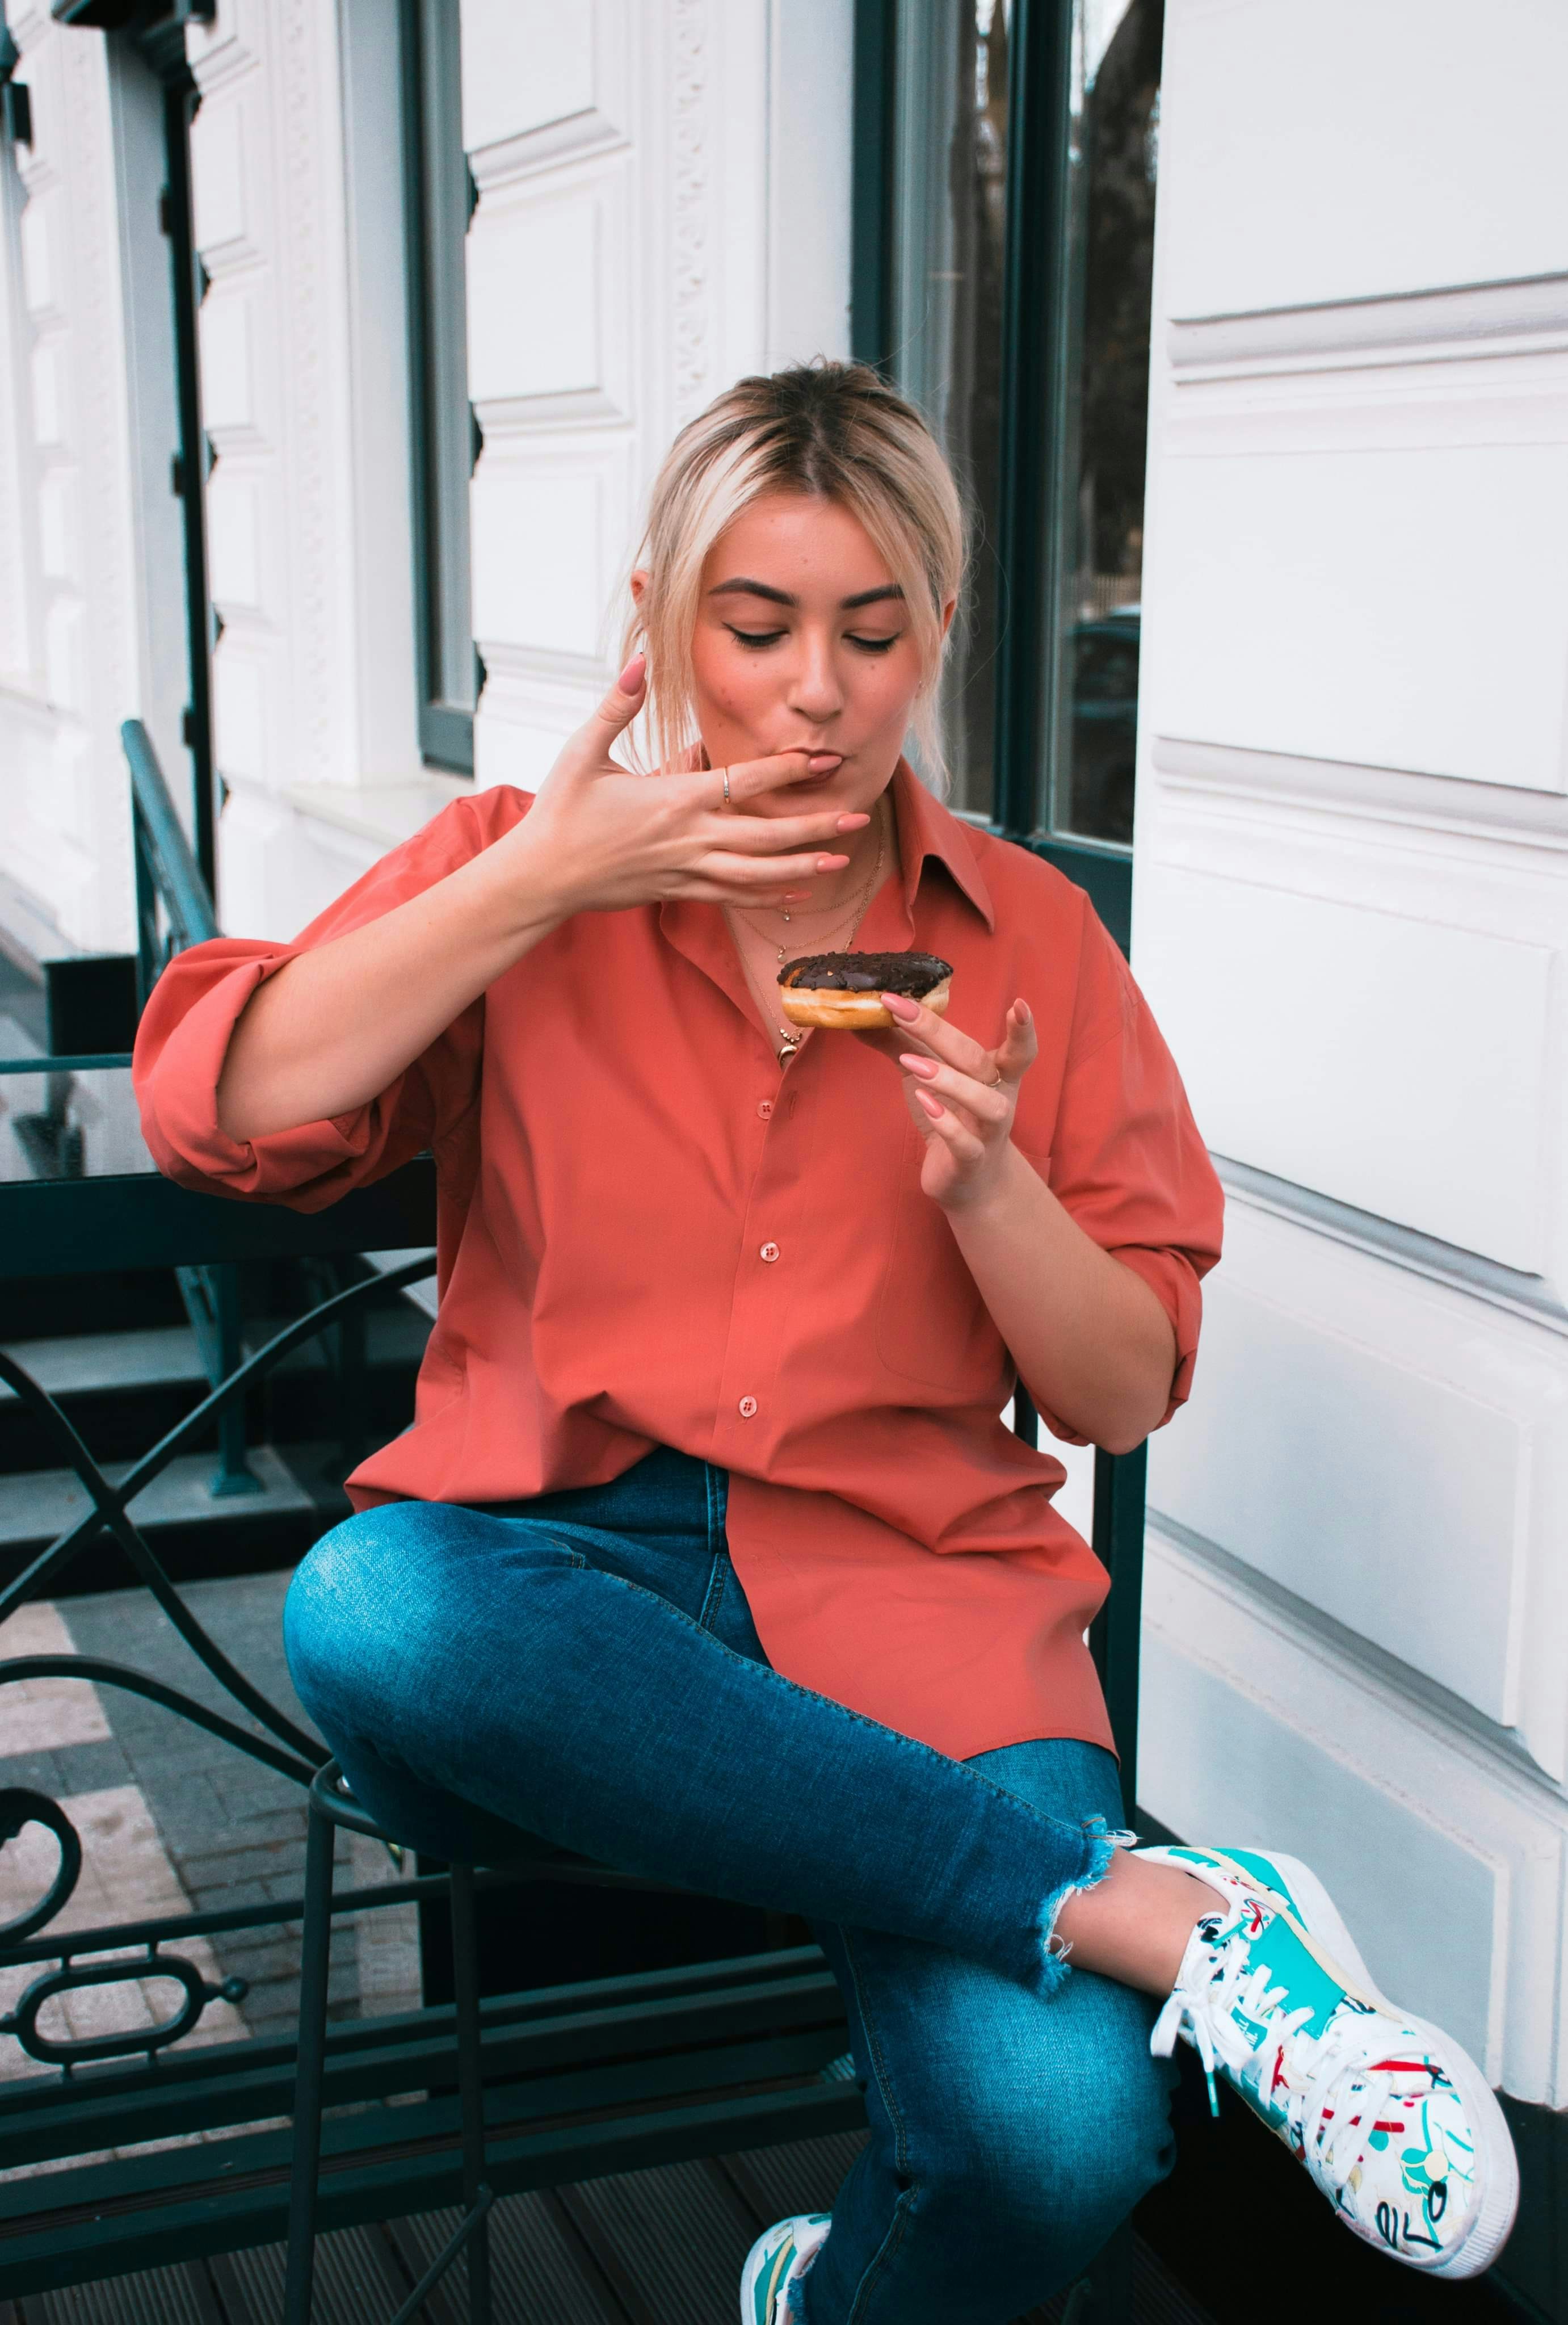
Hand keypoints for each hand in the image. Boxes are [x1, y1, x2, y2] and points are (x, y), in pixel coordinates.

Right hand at [508, 655, 868, 917]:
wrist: (543, 877)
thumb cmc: (562, 812)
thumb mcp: (582, 751)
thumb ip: (616, 707)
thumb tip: (636, 662)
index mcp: (675, 800)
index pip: (746, 781)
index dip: (789, 769)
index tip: (825, 759)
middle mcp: (690, 838)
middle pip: (768, 834)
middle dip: (816, 825)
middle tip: (858, 815)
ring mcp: (688, 870)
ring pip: (759, 872)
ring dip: (804, 865)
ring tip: (844, 858)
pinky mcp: (680, 891)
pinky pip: (735, 895)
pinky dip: (770, 893)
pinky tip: (799, 890)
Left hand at [857, 991, 1037, 1210]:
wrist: (966, 1180)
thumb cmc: (953, 1117)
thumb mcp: (928, 1075)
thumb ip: (902, 1044)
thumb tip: (865, 1014)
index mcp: (996, 1075)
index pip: (1018, 1049)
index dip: (1022, 1029)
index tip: (1018, 1003)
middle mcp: (998, 1099)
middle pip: (979, 1063)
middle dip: (943, 1036)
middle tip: (905, 1013)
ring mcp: (986, 1133)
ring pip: (984, 1104)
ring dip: (949, 1080)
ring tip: (911, 1063)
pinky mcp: (970, 1161)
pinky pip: (965, 1144)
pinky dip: (946, 1124)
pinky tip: (924, 1104)